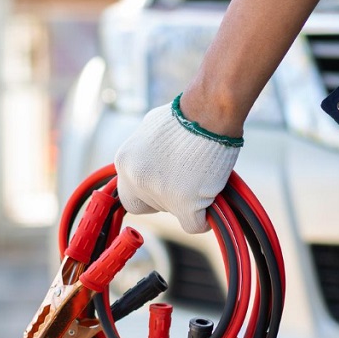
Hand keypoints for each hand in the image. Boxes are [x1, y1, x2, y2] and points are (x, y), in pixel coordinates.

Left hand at [114, 99, 240, 233]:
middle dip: (165, 199)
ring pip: (174, 214)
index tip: (164, 183)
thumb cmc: (186, 116)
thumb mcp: (151, 132)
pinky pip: (194, 225)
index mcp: (125, 162)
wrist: (207, 112)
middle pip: (148, 207)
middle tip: (185, 182)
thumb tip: (150, 164)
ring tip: (202, 175)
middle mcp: (136, 179)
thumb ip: (145, 154)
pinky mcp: (184, 204)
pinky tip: (213, 199)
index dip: (146, 192)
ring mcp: (159, 194)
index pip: (128, 194)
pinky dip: (205, 217)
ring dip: (188, 202)